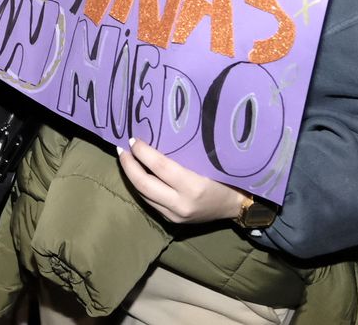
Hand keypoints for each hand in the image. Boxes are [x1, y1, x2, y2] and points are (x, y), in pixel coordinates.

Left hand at [117, 137, 247, 223]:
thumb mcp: (209, 162)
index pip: (159, 167)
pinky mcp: (171, 220)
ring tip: (125, 158)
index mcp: (193, 187)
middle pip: (144, 183)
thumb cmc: (225, 177)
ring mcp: (174, 215)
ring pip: (143, 194)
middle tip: (121, 148)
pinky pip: (149, 201)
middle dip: (128, 165)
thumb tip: (155, 138)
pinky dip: (140, 186)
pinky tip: (136, 173)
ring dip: (131, 175)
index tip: (133, 139)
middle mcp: (181, 204)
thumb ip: (182, 155)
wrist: (236, 207)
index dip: (143, 152)